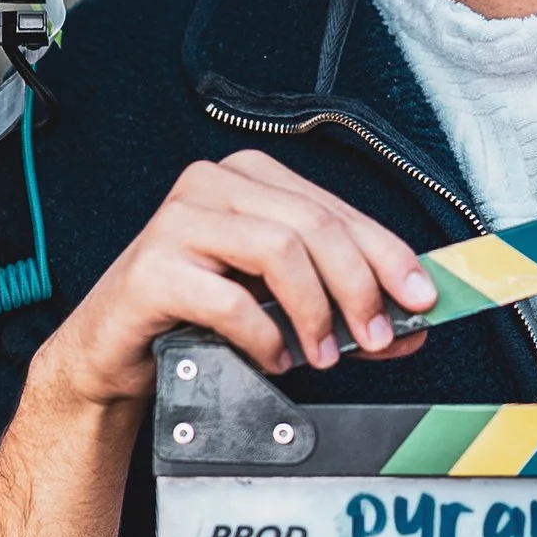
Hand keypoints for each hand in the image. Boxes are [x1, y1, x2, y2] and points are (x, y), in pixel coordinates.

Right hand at [29, 149, 435, 416]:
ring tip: (321, 356)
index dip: (387, 254)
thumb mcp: (281, 306)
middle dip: (358, 287)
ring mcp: (178, 221)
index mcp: (251, 179)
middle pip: (313, 225)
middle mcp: (213, 184)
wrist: (114, 352)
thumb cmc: (198, 319)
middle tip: (374, 338)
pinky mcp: (152, 268)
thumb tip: (413, 324)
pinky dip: (263, 336)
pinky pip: (229, 298)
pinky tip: (272, 358)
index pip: (336, 209)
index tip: (422, 298)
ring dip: (314, 311)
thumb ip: (344, 308)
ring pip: (279, 250)